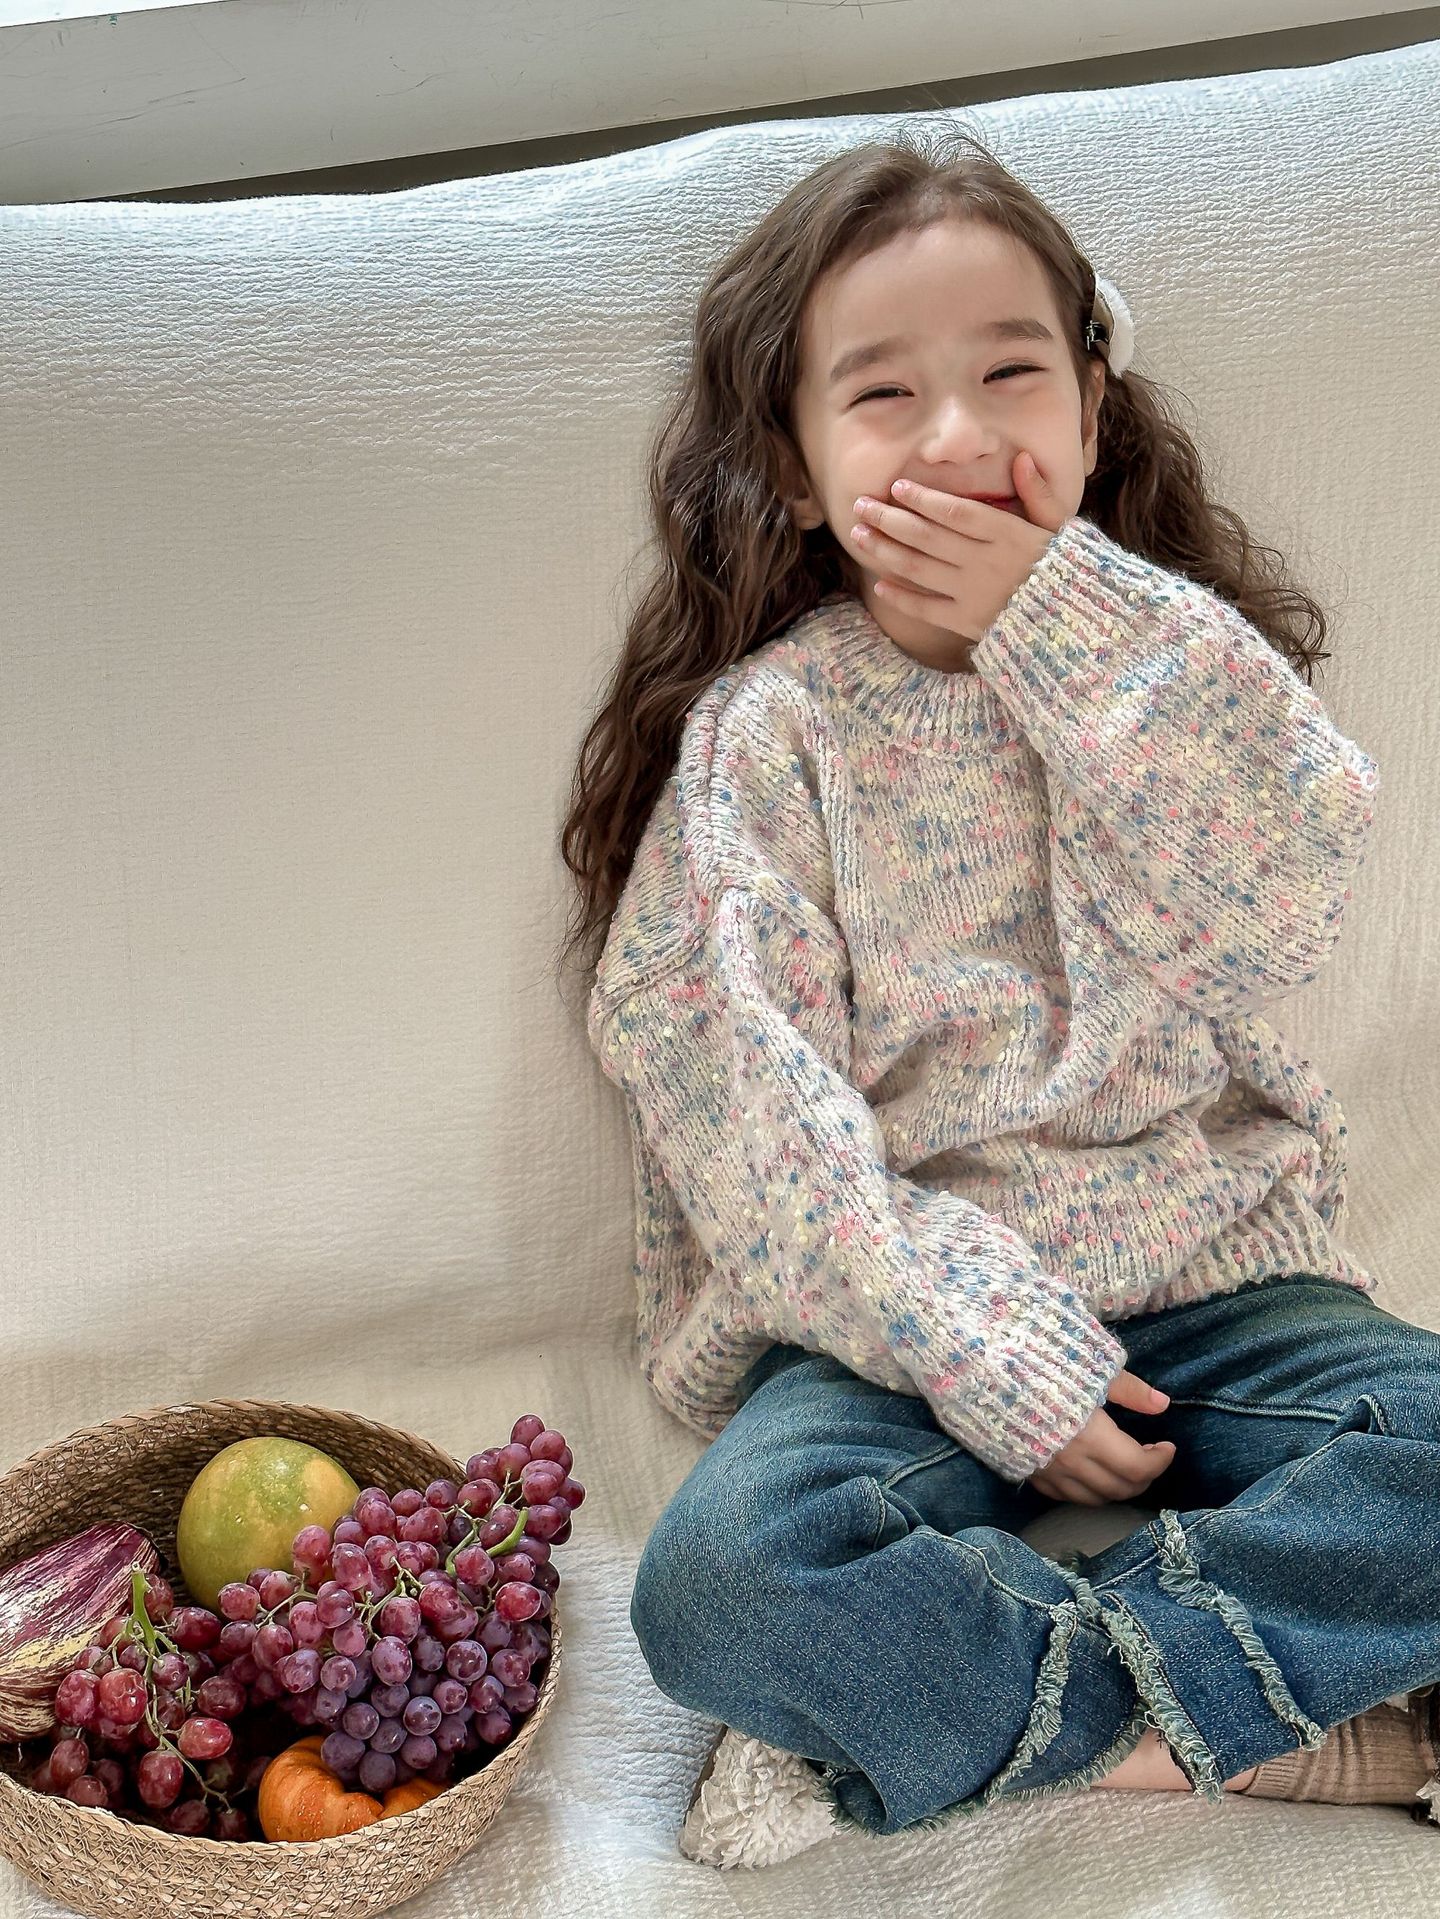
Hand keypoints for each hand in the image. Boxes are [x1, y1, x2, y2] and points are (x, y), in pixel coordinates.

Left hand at [854, 448, 1063, 641]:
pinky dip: (902, 596)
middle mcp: (984, 562)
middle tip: (860, 505)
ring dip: (885, 551)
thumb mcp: (1059, 528)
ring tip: (859, 536)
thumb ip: (1040, 493)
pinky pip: (926, 608)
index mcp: (1007, 534)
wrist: (1070, 623)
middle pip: (927, 536)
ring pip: (919, 568)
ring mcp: (973, 593)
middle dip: (889, 519)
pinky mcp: (966, 622)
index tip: (897, 487)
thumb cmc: (1062, 569)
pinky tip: (880, 584)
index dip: (923, 499)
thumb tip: (1023, 459)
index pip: (956, 512)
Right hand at [1026, 1368, 1176, 1506]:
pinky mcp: (1028, 1473)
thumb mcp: (1091, 1367)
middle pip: (1120, 1489)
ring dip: (1116, 1488)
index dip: (1160, 1461)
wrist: (980, 1372)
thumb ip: (1129, 1389)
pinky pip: (1065, 1496)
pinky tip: (1089, 1471)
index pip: (1138, 1468)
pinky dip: (1086, 1490)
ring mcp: (1048, 1472)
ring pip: (1094, 1500)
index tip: (1167, 1445)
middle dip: (1144, 1477)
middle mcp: (1071, 1463)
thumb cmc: (1039, 1363)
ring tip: (1124, 1466)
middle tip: (1150, 1456)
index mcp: (1091, 1437)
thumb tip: (1162, 1404)